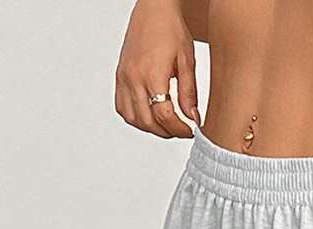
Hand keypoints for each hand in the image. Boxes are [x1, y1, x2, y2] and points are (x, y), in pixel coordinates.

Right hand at [115, 0, 199, 138]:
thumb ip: (188, 93)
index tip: (189, 131)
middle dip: (166, 132)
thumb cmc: (170, 28)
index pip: (164, 115)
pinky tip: (148, 115)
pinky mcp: (120, 76)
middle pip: (148, 121)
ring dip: (150, 128)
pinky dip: (135, 118)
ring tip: (166, 126)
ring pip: (132, 118)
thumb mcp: (187, 61)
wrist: (153, 9)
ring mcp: (124, 78)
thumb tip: (193, 117)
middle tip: (180, 131)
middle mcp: (134, 78)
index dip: (179, 129)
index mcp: (152, 74)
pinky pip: (121, 107)